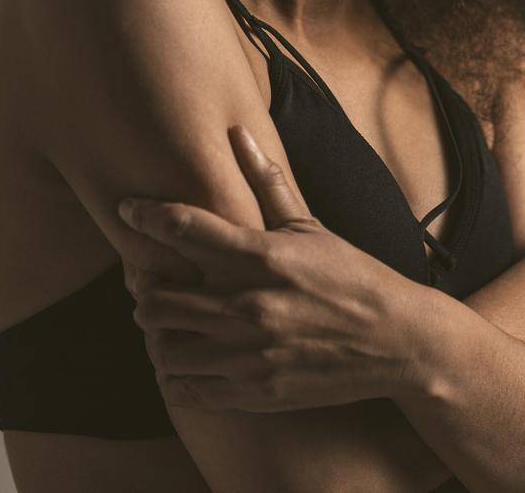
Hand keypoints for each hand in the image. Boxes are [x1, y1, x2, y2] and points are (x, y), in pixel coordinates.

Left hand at [116, 125, 430, 411]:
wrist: (395, 341)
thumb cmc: (352, 276)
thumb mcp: (310, 227)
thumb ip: (267, 183)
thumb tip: (239, 133)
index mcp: (262, 257)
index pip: (183, 227)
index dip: (145, 214)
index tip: (129, 209)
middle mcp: (249, 305)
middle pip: (156, 296)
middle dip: (144, 286)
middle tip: (150, 281)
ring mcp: (249, 353)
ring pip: (163, 346)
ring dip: (157, 333)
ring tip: (167, 323)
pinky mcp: (254, 390)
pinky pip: (187, 388)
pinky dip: (175, 375)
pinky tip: (186, 359)